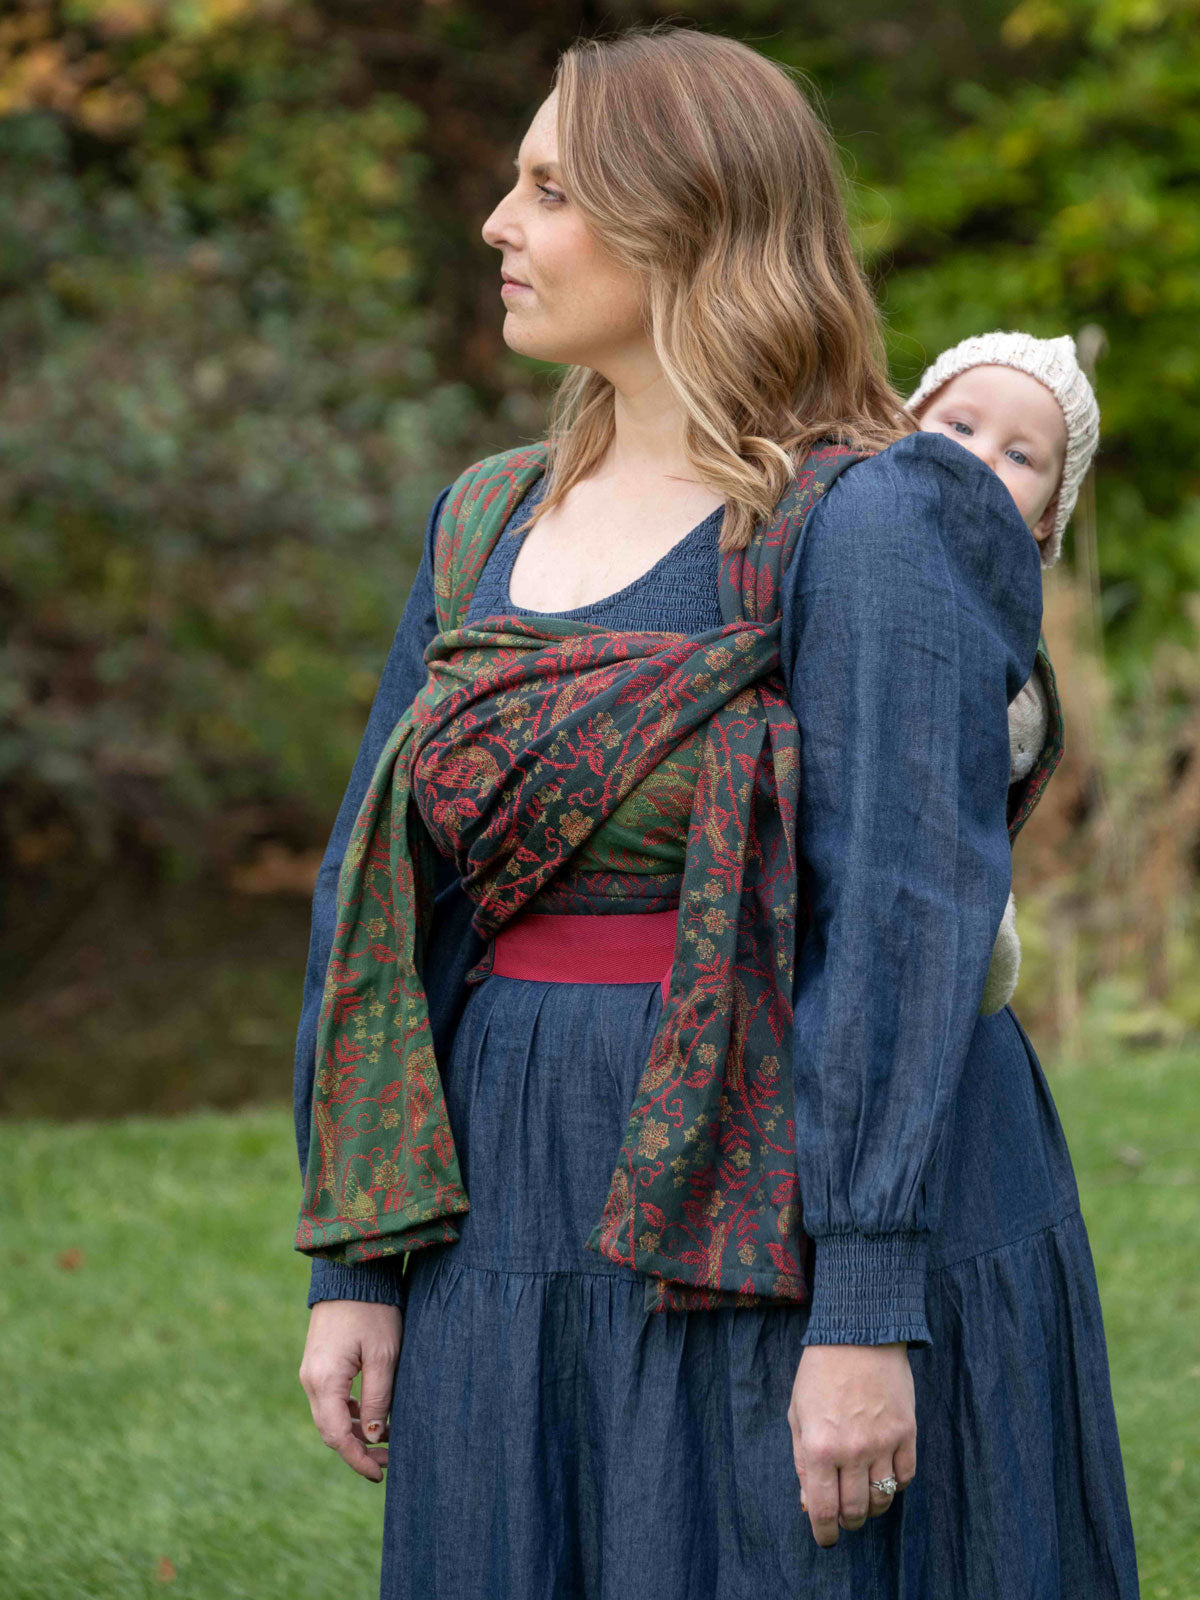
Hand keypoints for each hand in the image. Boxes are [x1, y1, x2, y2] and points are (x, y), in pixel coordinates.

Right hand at [299, 1299, 403, 1481]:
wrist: (352, 1272)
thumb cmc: (372, 1311)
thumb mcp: (383, 1356)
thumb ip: (379, 1398)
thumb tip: (374, 1436)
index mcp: (324, 1381)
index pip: (337, 1436)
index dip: (358, 1460)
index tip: (380, 1475)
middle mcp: (310, 1380)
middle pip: (331, 1430)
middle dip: (359, 1450)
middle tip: (389, 1462)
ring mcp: (312, 1371)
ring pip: (330, 1416)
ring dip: (355, 1433)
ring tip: (386, 1442)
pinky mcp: (319, 1363)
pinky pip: (330, 1400)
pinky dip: (349, 1414)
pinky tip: (371, 1416)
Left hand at [787, 1342, 915, 1547]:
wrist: (858, 1334)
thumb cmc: (820, 1373)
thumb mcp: (798, 1415)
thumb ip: (802, 1462)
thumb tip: (809, 1503)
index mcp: (819, 1448)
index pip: (823, 1510)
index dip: (824, 1533)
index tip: (826, 1539)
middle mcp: (852, 1451)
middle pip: (855, 1510)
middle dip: (848, 1522)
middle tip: (844, 1517)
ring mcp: (883, 1443)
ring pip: (882, 1499)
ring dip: (872, 1507)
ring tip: (863, 1497)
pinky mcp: (907, 1433)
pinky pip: (905, 1477)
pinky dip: (895, 1485)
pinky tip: (885, 1476)